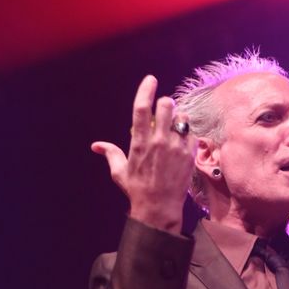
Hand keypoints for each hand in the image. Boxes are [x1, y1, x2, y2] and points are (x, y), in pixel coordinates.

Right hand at [91, 75, 195, 234]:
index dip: (146, 89)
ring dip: (179, 118)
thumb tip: (96, 146)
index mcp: (139, 142)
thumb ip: (111, 154)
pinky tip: (183, 142)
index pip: (142, 108)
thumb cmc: (137, 191)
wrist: (159, 209)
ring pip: (182, 118)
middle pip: (166, 106)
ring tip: (175, 128)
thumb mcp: (120, 172)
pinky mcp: (189, 156)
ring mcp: (175, 148)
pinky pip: (192, 134)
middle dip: (165, 103)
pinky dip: (188, 135)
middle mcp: (158, 141)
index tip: (151, 79)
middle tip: (165, 109)